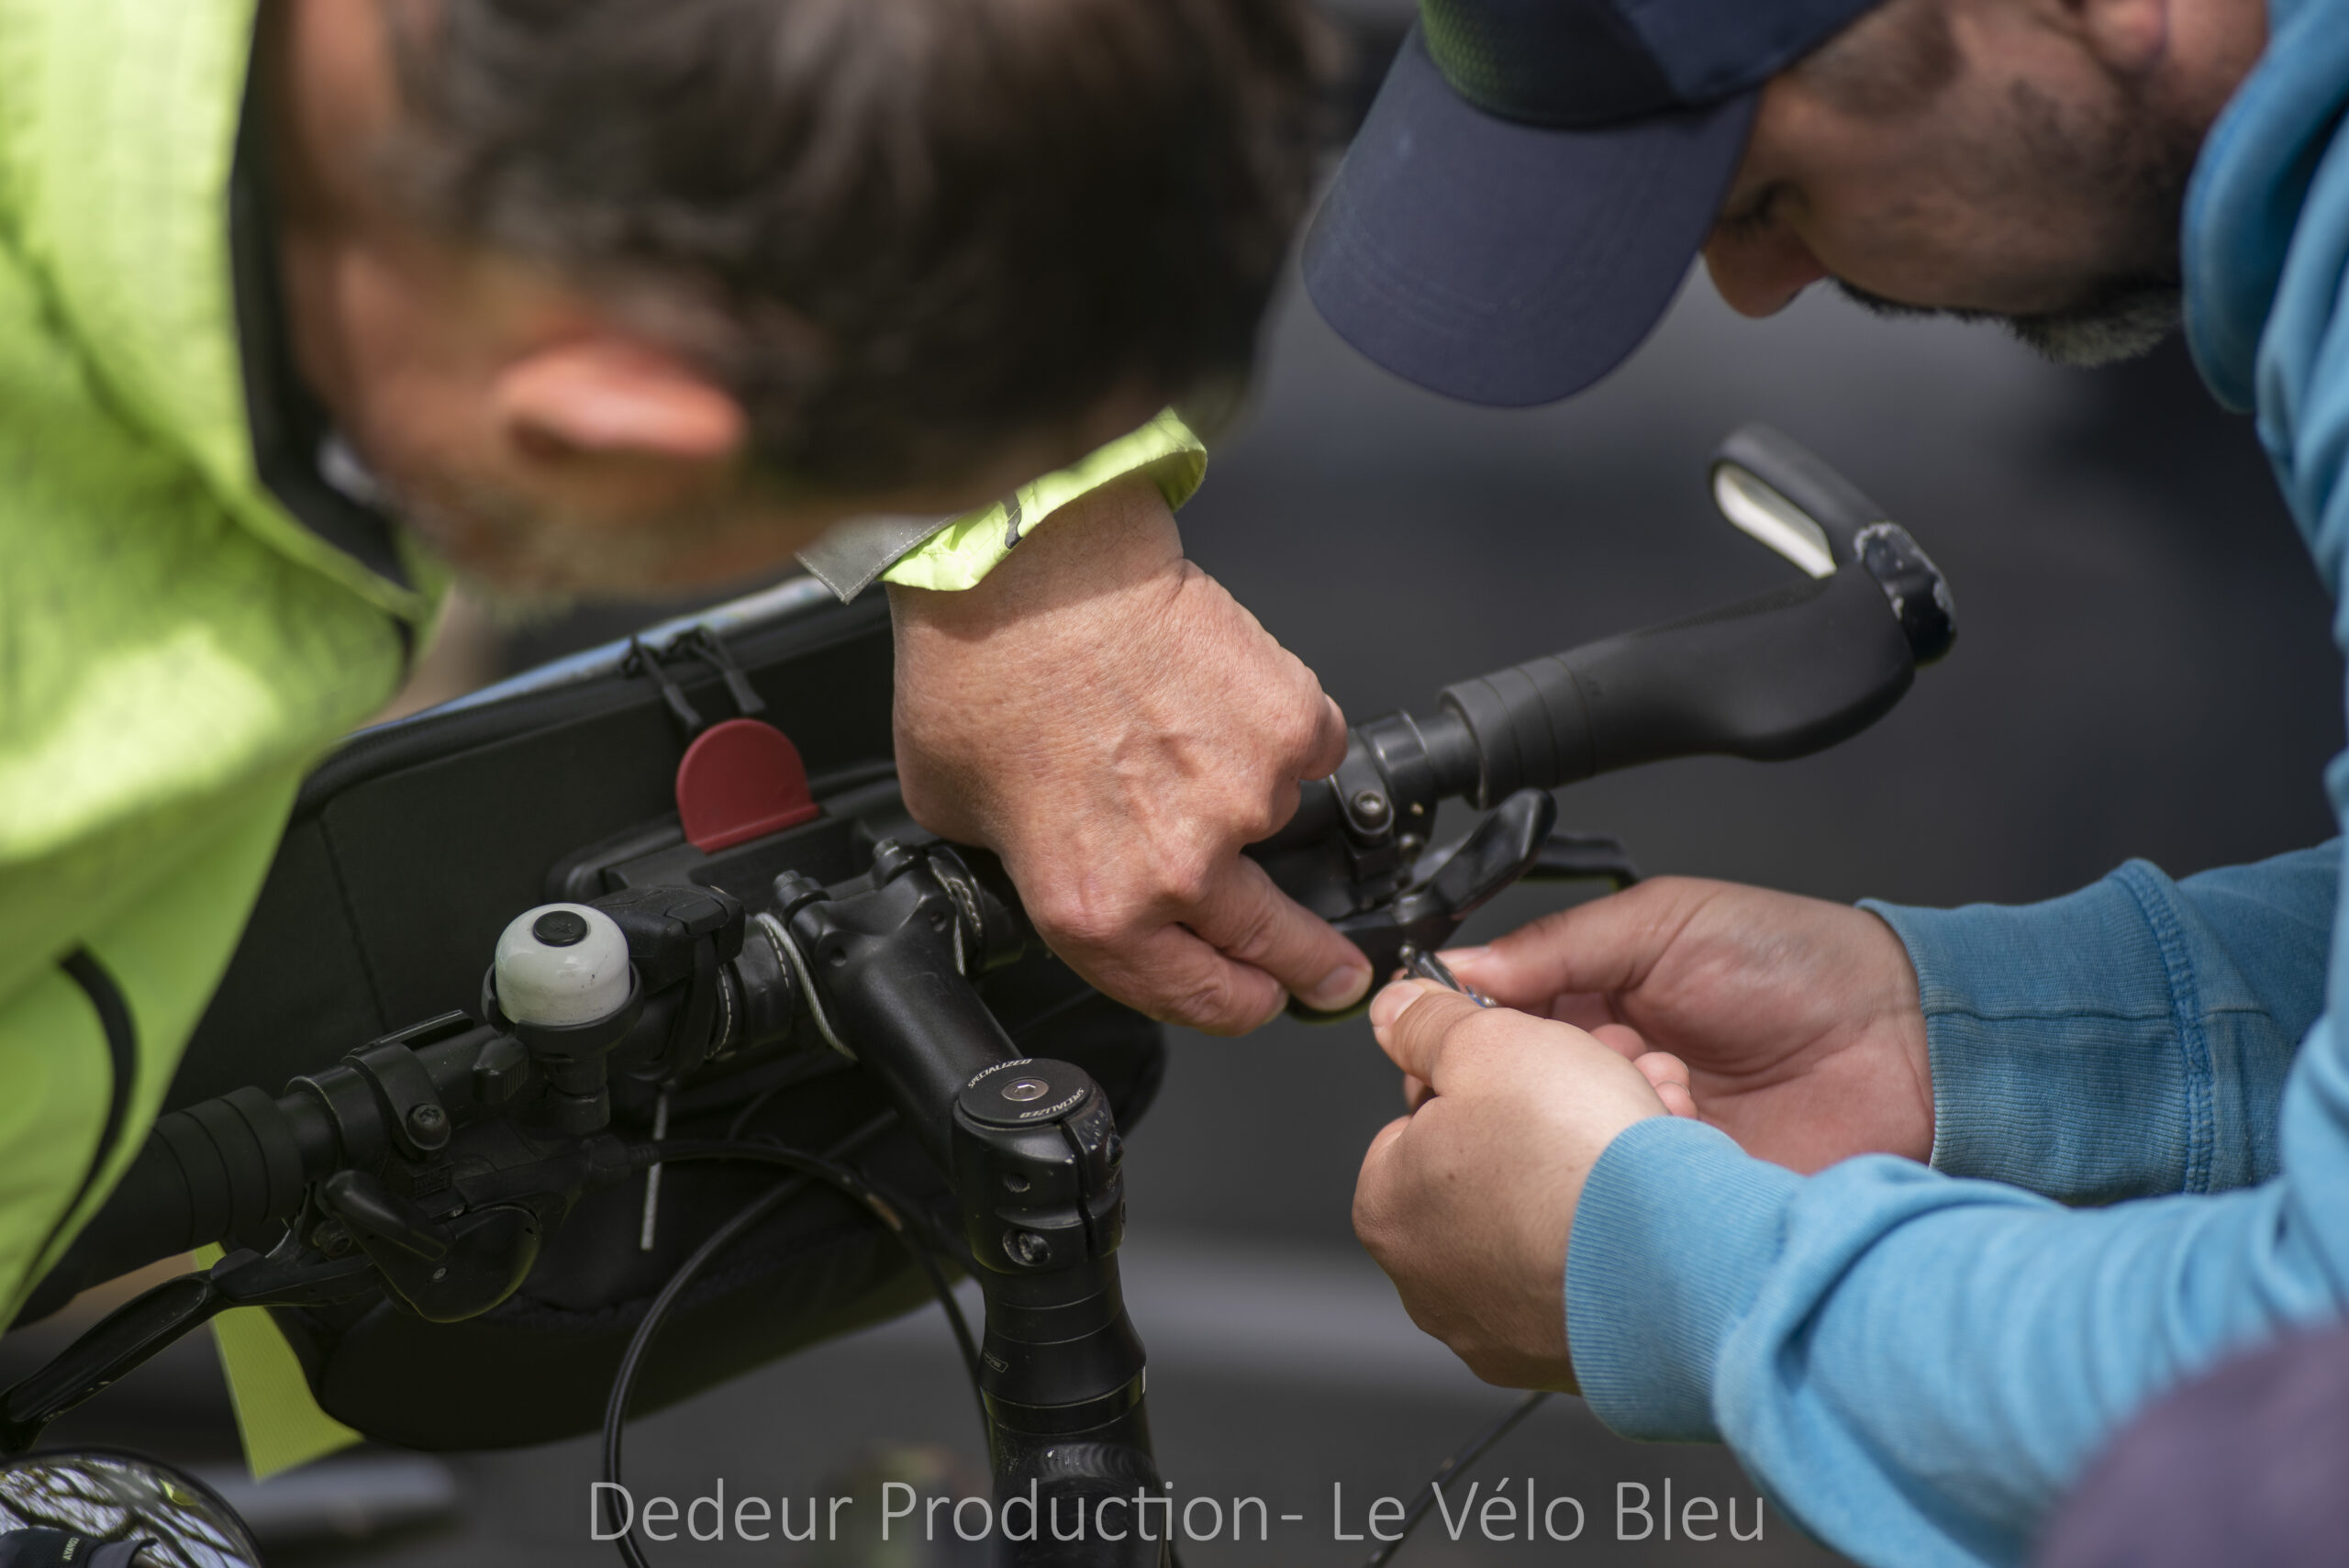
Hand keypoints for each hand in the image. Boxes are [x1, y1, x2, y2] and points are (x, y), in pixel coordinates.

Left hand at [888, 476, 1372, 1033]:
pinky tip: (1216, 695)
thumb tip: (1053, 854)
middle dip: (1314, 965)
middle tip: (1335, 967)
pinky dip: (1276, 727)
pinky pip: (1307, 745)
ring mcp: (1247, 798)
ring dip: (1248, 795)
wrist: (1026, 567)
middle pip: (1279, 947)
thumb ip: (1023, 858)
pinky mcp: (1289, 723)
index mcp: (1096, 911)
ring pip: (1279, 823)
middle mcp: (1180, 870)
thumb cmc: (980, 670)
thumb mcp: (954, 810)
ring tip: (1183, 735)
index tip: (1259, 998)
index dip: (1237, 1006)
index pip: (1203, 1002)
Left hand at [1353, 980, 1666, 1389]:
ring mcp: (1499, 1333)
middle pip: (1486, 1172)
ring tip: (1634, 1146)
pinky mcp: (1566, 1362)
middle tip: (1592, 1101)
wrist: (1675, 1256)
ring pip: (1541, 1224)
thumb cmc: (1575, 1156)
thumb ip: (1430, 1024)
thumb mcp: (1489, 1041)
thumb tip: (1396, 1011)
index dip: (1484, 1081)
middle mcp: (1429, 1283)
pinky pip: (1585, 1280)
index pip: (1421, 1120)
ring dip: (1584, 1182)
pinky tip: (1646, 1211)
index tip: (1529, 1072)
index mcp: (1387, 1206)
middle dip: (1541, 1131)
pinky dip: (1612, 1243)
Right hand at [1442, 877, 1931, 1171]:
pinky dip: (1638, 1170)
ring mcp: (1638, 1138)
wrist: (1908, 1043)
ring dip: (1597, 1119)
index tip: (1458, 1034)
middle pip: (1516, 1097)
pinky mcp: (1675, 1195)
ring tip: (1657, 1086)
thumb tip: (1458, 968)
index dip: (1471, 1032)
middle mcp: (1605, 1075)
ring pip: (1564, 1150)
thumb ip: (1558, 944)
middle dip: (1538, 1078)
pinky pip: (1621, 1198)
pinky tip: (1677, 1136)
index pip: (1494, 1026)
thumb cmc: (1800, 965)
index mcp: (1590, 1002)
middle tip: (1576, 1057)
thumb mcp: (1664, 919)